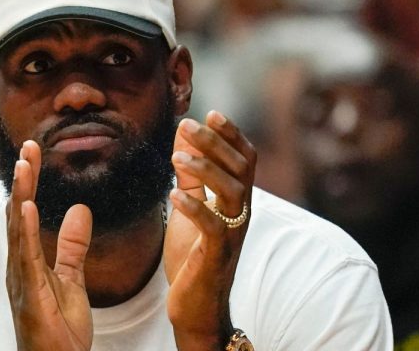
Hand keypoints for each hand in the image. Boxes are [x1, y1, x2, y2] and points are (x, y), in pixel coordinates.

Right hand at [6, 140, 93, 350]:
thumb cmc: (59, 331)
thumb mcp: (72, 280)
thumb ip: (72, 246)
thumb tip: (80, 209)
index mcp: (28, 261)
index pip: (27, 212)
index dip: (29, 181)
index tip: (32, 151)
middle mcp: (19, 267)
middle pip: (18, 214)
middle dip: (23, 180)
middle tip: (28, 146)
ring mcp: (21, 281)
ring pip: (18, 231)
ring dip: (21, 197)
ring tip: (24, 166)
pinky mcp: (30, 297)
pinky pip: (26, 259)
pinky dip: (25, 231)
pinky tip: (27, 208)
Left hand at [164, 111, 255, 349]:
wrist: (196, 305)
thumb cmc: (195, 253)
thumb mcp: (191, 206)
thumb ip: (191, 173)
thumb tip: (184, 132)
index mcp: (236, 199)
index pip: (245, 158)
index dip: (232, 134)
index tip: (211, 112)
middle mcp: (240, 213)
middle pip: (240, 168)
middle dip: (215, 143)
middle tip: (188, 125)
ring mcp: (232, 234)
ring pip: (232, 193)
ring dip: (205, 170)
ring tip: (177, 157)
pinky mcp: (217, 255)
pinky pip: (213, 227)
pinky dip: (195, 208)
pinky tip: (173, 195)